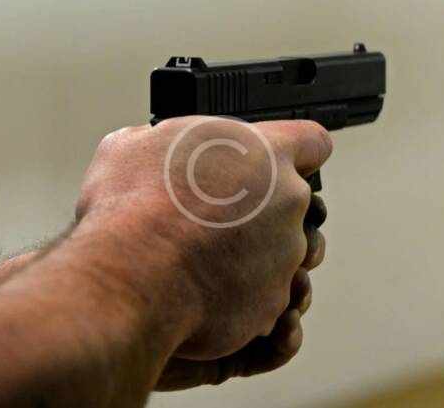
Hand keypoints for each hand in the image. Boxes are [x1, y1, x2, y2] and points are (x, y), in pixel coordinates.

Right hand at [74, 117, 331, 360]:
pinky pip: (262, 296)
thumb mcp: (132, 145)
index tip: (273, 163)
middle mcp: (288, 203)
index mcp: (266, 154)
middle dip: (261, 210)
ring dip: (251, 255)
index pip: (312, 141)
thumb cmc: (134, 208)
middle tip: (215, 218)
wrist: (133, 278)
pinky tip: (200, 291)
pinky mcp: (271, 303)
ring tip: (204, 260)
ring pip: (279, 253)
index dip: (294, 152)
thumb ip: (163, 140)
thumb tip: (151, 145)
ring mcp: (284, 257)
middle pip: (292, 202)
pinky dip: (238, 296)